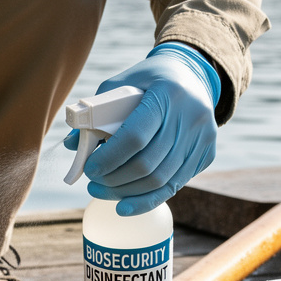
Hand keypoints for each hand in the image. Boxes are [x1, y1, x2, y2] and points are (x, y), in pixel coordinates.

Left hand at [64, 42, 220, 215]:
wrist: (192, 75)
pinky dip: (147, 200)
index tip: (89, 169)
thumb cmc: (147, 81)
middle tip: (92, 184)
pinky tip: (125, 205)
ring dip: (127, 193)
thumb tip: (73, 146)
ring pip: (161, 180)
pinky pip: (174, 185)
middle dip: (114, 180)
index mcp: (167, 93)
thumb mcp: (119, 86)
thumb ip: (96, 113)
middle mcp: (191, 116)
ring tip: (102, 192)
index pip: (136, 136)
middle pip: (148, 163)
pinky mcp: (206, 153)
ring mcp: (203, 137)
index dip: (110, 159)